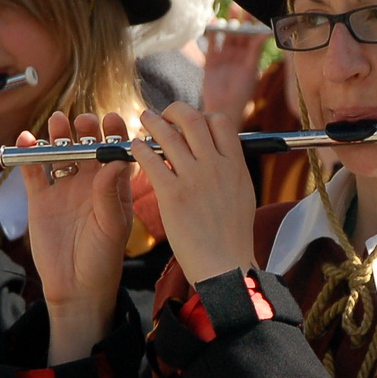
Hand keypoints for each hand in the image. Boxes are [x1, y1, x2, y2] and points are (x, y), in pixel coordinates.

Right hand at [16, 112, 134, 363]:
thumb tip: (115, 160)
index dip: (114, 134)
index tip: (113, 119)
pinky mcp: (40, 199)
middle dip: (85, 130)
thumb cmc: (103, 259)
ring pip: (60, 153)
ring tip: (58, 123)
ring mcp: (64, 189)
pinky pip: (34, 171)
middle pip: (87, 146)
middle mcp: (90, 183)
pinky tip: (28, 140)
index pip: (115, 152)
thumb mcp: (112, 226)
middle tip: (83, 121)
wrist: (75, 288)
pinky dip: (30, 154)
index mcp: (114, 187)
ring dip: (59, 136)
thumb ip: (110, 194)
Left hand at [130, 103, 256, 285]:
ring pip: (170, 135)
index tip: (189, 122)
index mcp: (235, 165)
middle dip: (174, 111)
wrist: (225, 267)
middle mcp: (216, 166)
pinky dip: (140, 148)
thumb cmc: (232, 237)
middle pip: (193, 119)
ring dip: (153, 123)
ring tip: (143, 120)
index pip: (220, 122)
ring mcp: (194, 179)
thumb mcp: (243, 195)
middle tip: (162, 114)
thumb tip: (222, 154)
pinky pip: (152, 160)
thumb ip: (231, 171)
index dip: (202, 115)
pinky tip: (133, 148)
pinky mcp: (173, 195)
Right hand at [201, 14, 267, 119]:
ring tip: (226, 13)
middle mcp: (238, 55)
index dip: (252, 23)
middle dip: (238, 19)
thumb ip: (256, 50)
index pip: (252, 36)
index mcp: (250, 57)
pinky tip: (211, 24)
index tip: (253, 10)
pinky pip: (211, 43)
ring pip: (225, 36)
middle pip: (239, 33)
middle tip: (238, 6)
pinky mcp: (211, 60)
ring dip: (225, 24)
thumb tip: (265, 32)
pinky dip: (211, 34)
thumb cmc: (241, 93)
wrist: (223, 108)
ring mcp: (224, 57)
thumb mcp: (251, 69)